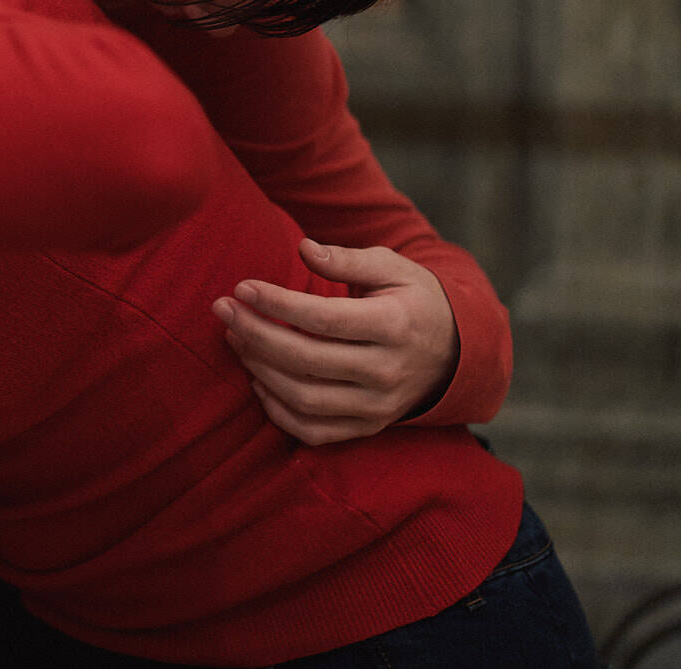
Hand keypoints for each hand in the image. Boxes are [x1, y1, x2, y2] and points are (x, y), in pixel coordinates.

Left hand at [214, 239, 459, 445]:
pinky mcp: (368, 427)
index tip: (242, 287)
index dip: (278, 304)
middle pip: (307, 359)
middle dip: (256, 333)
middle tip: (223, 310)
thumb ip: (347, 260)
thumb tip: (304, 249)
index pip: (325, 319)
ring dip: (259, 369)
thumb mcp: (392, 269)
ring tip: (235, 337)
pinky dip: (278, 411)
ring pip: (305, 398)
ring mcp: (378, 406)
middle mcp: (387, 371)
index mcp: (395, 325)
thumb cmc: (413, 300)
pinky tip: (257, 380)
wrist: (456, 354)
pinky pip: (314, 431)